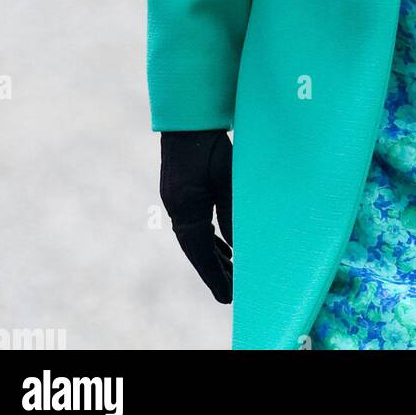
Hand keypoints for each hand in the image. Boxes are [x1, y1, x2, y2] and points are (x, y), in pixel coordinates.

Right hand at [159, 129, 233, 303]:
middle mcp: (176, 209)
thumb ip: (232, 213)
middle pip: (195, 249)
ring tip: (230, 272)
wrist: (188, 119)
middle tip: (231, 292)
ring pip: (194, 238)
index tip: (228, 295)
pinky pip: (193, 224)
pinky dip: (208, 238)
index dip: (215, 275)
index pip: (200, 251)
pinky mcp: (180, 192)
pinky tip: (223, 245)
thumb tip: (239, 245)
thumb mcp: (228, 179)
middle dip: (214, 270)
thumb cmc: (211, 146)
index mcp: (185, 209)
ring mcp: (175, 201)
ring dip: (212, 255)